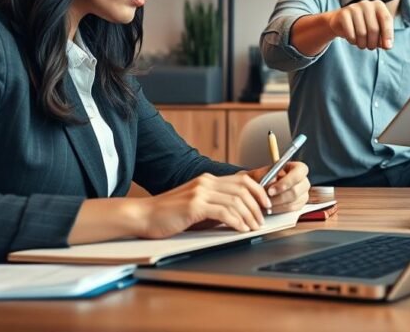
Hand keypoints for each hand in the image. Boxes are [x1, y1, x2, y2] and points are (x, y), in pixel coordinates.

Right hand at [136, 173, 270, 237]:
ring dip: (249, 215)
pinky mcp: (194, 205)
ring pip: (236, 200)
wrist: (144, 216)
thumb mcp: (196, 205)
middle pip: (243, 189)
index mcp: (207, 180)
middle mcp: (206, 182)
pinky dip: (237, 221)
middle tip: (262, 219)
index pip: (242, 180)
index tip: (265, 204)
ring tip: (254, 227)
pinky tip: (241, 229)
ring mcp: (200, 192)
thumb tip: (238, 215)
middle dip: (257, 205)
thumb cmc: (168, 214)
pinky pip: (224, 212)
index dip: (258, 191)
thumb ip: (215, 206)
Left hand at [246, 161, 310, 213]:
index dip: (287, 181)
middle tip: (266, 199)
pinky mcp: (300, 205)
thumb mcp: (260, 173)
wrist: (258, 189)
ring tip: (265, 203)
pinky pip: (291, 210)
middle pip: (296, 191)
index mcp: (298, 168)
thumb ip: (265, 174)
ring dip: (277, 204)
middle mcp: (303, 181)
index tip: (271, 190)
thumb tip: (272, 181)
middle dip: (279, 197)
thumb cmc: (261, 178)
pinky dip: (279, 210)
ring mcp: (303, 194)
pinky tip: (269, 208)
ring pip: (293, 202)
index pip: (299, 172)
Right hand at [326, 0, 393, 49]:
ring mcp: (354, 8)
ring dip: (362, 44)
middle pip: (374, 29)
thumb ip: (384, 37)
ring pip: (362, 33)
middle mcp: (366, 4)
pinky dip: (353, 41)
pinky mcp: (343, 14)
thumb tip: (387, 46)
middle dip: (373, 43)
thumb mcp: (376, 30)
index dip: (388, 34)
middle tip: (371, 48)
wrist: (341, 22)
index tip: (387, 47)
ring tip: (362, 45)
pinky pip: (350, 34)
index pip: (386, 19)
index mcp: (378, 5)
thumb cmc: (364, 26)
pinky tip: (353, 40)